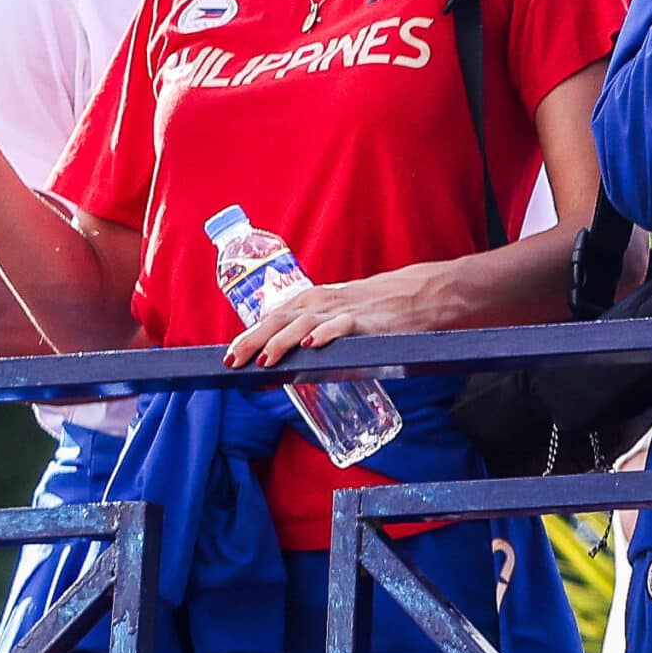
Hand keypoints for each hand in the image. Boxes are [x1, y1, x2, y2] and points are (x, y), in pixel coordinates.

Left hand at [223, 263, 443, 367]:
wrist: (423, 292)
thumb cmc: (379, 306)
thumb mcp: (340, 312)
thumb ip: (315, 328)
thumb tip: (287, 357)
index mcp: (313, 301)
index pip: (272, 317)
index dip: (249, 335)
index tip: (228, 356)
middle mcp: (323, 302)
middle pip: (280, 319)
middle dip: (253, 340)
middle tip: (232, 360)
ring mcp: (345, 310)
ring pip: (305, 323)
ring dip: (282, 341)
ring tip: (264, 359)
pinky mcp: (369, 320)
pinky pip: (343, 325)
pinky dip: (326, 333)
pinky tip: (312, 344)